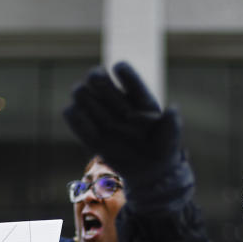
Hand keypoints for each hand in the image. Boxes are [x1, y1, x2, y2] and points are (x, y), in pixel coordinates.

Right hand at [63, 62, 186, 192]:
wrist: (147, 172)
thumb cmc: (161, 151)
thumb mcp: (171, 139)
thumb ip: (172, 124)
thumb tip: (172, 109)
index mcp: (136, 93)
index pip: (122, 69)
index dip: (122, 73)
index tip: (130, 94)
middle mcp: (115, 97)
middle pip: (95, 75)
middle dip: (104, 91)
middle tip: (121, 115)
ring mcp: (98, 111)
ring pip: (79, 90)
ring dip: (89, 105)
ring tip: (108, 126)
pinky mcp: (86, 128)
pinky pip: (70, 113)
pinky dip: (77, 121)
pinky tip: (96, 138)